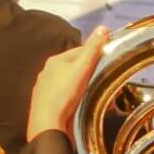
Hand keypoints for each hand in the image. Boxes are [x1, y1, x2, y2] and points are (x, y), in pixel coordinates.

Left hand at [27, 27, 109, 143]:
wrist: (47, 124)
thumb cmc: (63, 95)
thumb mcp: (82, 68)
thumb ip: (93, 49)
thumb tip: (102, 28)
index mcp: (55, 61)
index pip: (80, 50)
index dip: (95, 53)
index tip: (108, 58)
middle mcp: (48, 73)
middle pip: (74, 67)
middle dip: (89, 71)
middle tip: (104, 78)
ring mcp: (45, 89)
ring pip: (69, 82)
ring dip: (82, 86)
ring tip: (95, 92)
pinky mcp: (47, 104)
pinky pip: (64, 96)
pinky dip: (74, 98)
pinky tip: (81, 104)